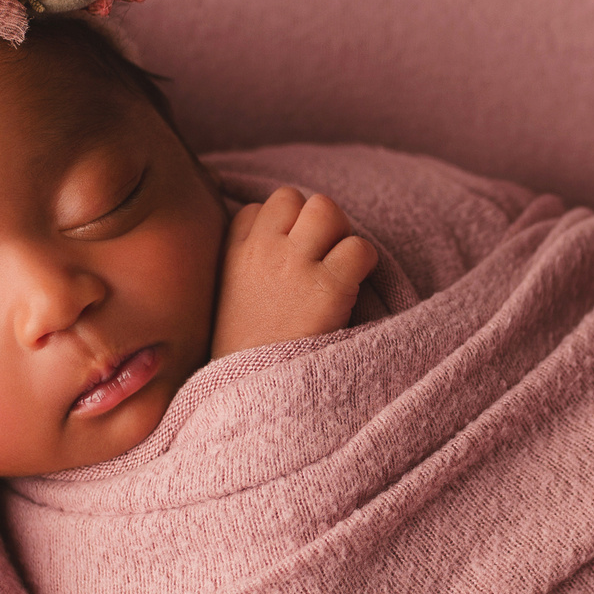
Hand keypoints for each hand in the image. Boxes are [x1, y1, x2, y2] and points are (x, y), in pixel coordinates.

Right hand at [210, 187, 378, 358]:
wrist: (252, 396)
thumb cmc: (245, 354)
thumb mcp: (228, 300)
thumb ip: (246, 267)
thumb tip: (279, 247)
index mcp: (232, 255)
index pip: (259, 209)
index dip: (279, 229)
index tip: (285, 260)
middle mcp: (261, 251)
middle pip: (293, 197)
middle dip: (313, 220)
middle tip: (321, 256)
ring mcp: (293, 265)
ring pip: (326, 208)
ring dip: (339, 232)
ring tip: (339, 267)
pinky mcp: (328, 286)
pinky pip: (359, 247)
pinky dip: (365, 262)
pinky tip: (354, 287)